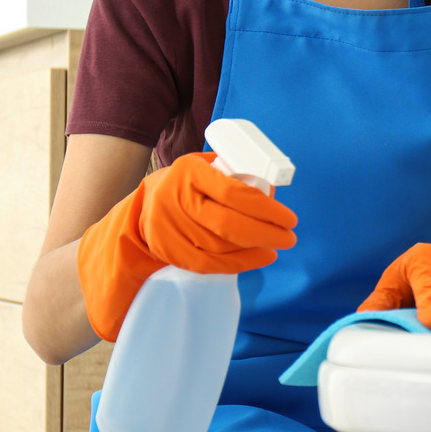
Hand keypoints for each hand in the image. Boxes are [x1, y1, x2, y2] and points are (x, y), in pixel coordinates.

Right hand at [77, 152, 297, 339]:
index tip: (288, 217)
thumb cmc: (184, 186)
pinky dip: (238, 263)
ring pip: (220, 245)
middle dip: (266, 232)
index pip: (234, 192)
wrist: (140, 212)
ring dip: (255, 248)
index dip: (266, 208)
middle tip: (290, 235)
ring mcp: (168, 228)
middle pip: (228, 223)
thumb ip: (229, 173)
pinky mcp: (167, 250)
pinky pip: (208, 262)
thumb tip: (270, 186)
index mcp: (188, 171)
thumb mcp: (201, 168)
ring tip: (277, 244)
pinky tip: (258, 257)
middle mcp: (175, 199)